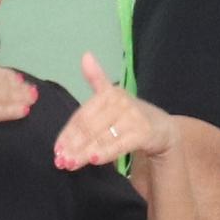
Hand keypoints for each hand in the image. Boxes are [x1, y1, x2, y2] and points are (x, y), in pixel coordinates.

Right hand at [0, 48, 36, 137]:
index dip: (7, 75)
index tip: (17, 78)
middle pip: (5, 82)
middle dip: (20, 86)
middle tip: (31, 89)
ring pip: (7, 96)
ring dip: (22, 97)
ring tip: (33, 98)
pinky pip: (2, 112)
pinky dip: (15, 110)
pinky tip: (24, 110)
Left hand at [55, 54, 174, 167]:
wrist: (162, 128)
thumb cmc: (131, 115)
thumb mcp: (113, 96)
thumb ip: (96, 79)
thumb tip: (85, 55)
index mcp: (109, 93)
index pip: (82, 116)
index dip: (67, 133)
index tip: (56, 149)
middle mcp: (120, 102)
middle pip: (89, 128)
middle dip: (73, 146)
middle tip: (60, 161)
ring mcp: (133, 117)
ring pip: (101, 138)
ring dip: (84, 153)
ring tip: (71, 164)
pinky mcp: (143, 133)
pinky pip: (119, 145)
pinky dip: (105, 152)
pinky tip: (93, 160)